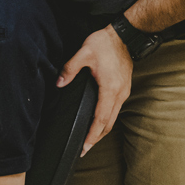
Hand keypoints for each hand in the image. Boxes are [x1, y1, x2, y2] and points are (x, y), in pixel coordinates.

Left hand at [57, 25, 131, 155]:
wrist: (124, 35)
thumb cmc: (105, 43)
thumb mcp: (83, 54)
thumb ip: (70, 69)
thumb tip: (59, 83)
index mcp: (109, 89)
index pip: (100, 119)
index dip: (92, 135)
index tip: (84, 147)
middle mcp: (119, 94)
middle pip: (108, 124)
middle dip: (96, 138)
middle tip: (84, 149)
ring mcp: (123, 91)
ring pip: (113, 118)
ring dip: (102, 130)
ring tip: (90, 140)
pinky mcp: (123, 88)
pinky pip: (115, 109)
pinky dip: (107, 120)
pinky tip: (98, 122)